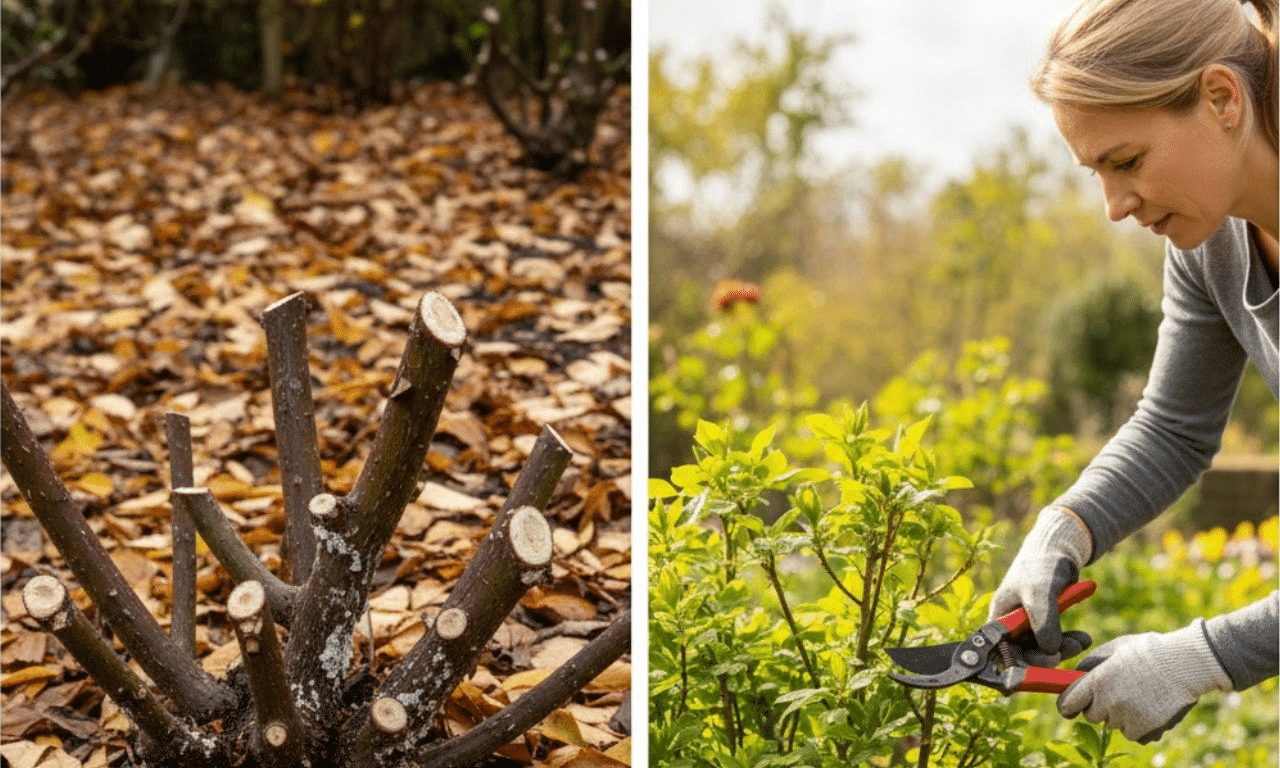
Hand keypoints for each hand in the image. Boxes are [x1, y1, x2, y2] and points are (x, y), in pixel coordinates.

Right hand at [989, 506, 1091, 653]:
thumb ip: (1044, 623)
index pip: (1001, 652)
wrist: (1059, 549)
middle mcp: (1009, 625)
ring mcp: (1026, 625)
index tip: (1041, 668)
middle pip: (1022, 655)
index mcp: (998, 618)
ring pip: (1041, 650)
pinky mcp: (1043, 623)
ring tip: (1082, 641)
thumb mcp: (1040, 594)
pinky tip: (1084, 638)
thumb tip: (1051, 652)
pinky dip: (1069, 642)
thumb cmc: (1041, 567)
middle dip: (1044, 658)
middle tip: (1063, 655)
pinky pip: (1054, 642)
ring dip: (1062, 649)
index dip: (1018, 666)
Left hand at [1058, 620, 1232, 742]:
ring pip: (1113, 725)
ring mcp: (1128, 718)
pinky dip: (1140, 726)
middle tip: (1118, 692)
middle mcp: (1109, 702)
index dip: (1068, 705)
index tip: (1071, 705)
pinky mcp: (1146, 729)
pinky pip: (1133, 735)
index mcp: (1097, 680)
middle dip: (1099, 707)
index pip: (1067, 704)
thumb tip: (1074, 678)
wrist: (1186, 663)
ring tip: (1140, 695)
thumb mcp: (1113, 648)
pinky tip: (1151, 708)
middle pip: (1091, 716)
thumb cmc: (1148, 651)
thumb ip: (1090, 665)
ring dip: (1121, 716)